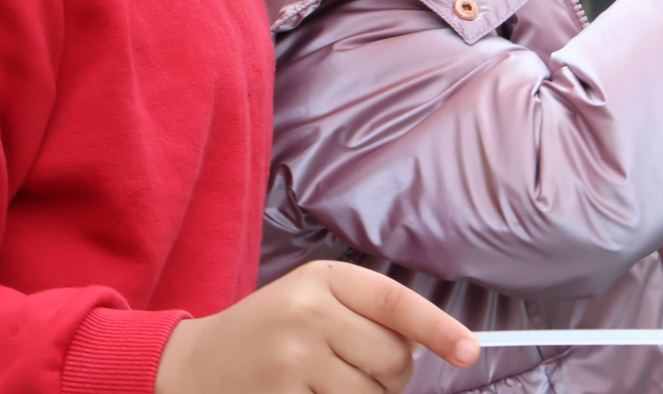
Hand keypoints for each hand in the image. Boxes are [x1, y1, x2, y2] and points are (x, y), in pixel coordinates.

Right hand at [155, 260, 478, 393]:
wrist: (193, 364)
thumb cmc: (270, 330)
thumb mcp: (314, 299)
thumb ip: (369, 313)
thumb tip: (434, 344)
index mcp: (323, 278)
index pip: (397, 303)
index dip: (439, 328)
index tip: (469, 351)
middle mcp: (308, 313)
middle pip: (393, 359)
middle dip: (394, 375)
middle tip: (364, 371)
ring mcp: (292, 360)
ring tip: (332, 384)